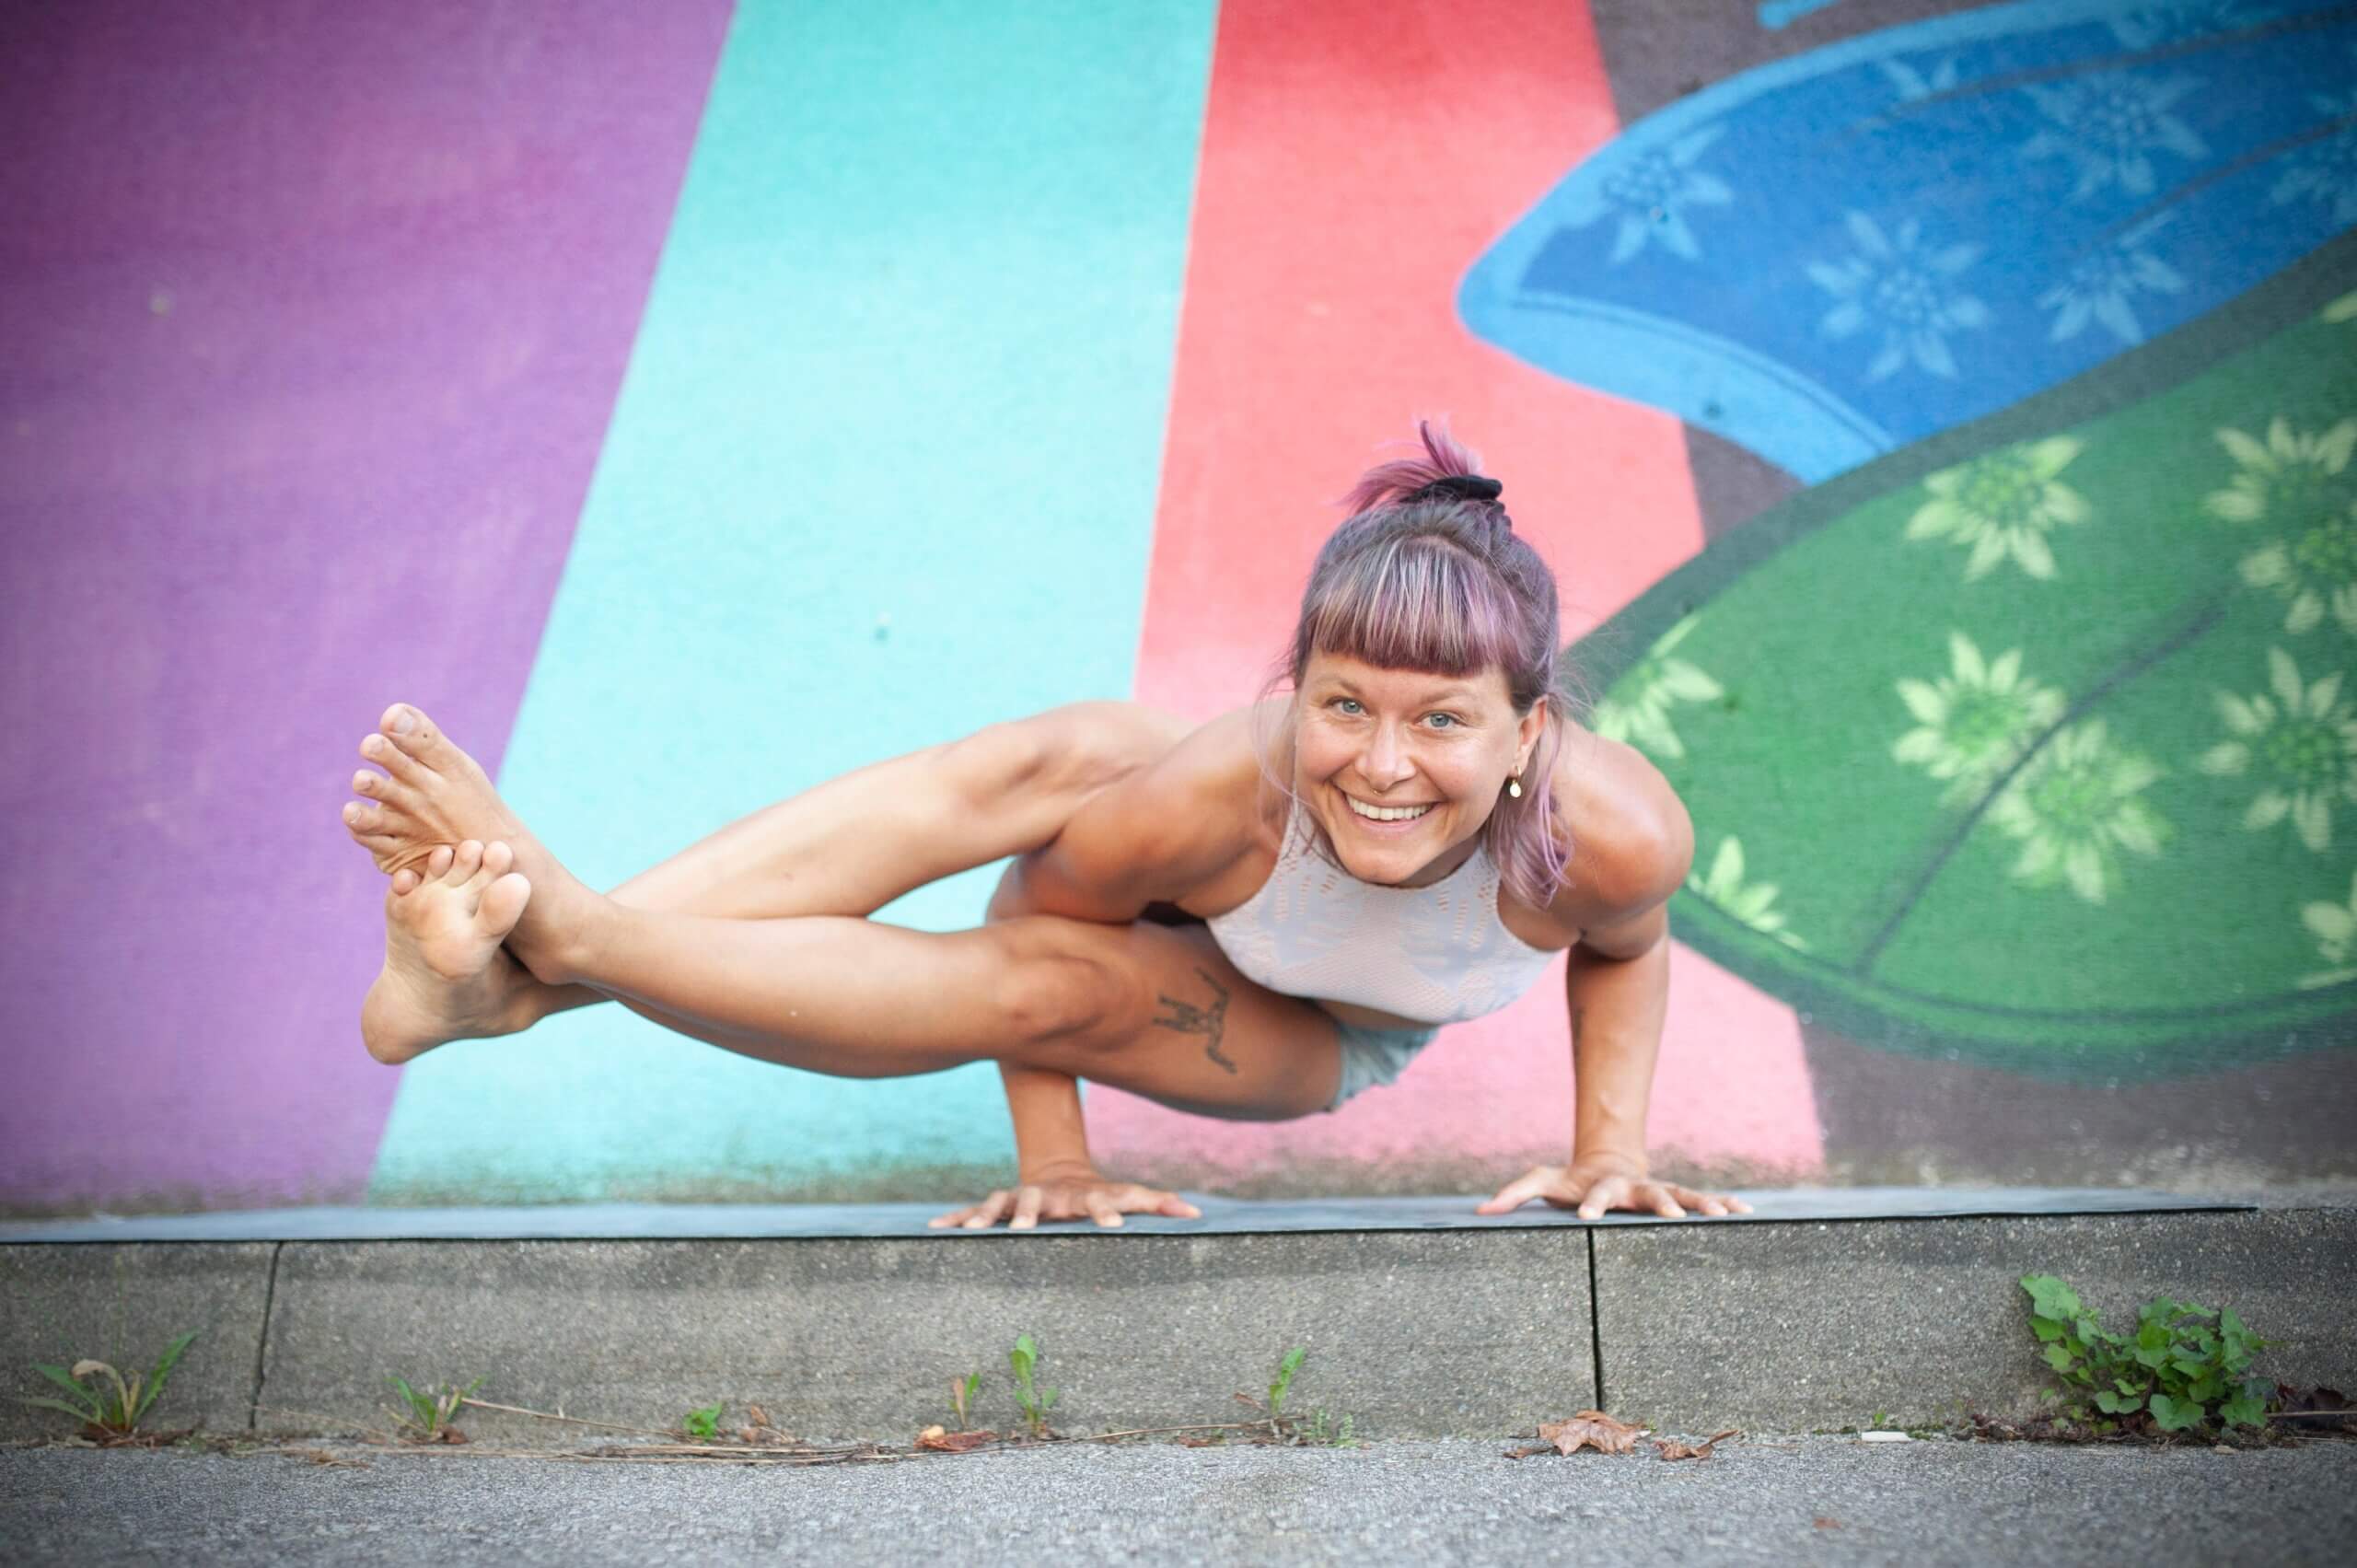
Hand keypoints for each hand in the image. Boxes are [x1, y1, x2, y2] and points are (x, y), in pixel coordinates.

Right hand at [926, 1165, 1202, 1230]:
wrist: (1056, 1173)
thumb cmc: (1098, 1194)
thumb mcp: (1128, 1194)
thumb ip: (1159, 1203)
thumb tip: (1198, 1212)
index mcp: (1082, 1196)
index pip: (1098, 1202)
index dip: (1107, 1212)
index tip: (1116, 1225)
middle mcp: (1048, 1195)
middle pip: (1039, 1201)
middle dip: (1033, 1212)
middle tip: (1030, 1228)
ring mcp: (1018, 1198)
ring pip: (1000, 1203)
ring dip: (988, 1215)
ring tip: (978, 1230)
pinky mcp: (995, 1206)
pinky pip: (970, 1211)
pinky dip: (955, 1218)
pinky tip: (934, 1228)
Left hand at [1475, 1157, 1751, 1219]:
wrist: (1602, 1162)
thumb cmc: (1569, 1181)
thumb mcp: (1541, 1182)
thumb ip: (1514, 1194)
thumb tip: (1479, 1211)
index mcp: (1601, 1186)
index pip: (1593, 1195)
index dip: (1589, 1204)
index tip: (1586, 1217)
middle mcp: (1634, 1186)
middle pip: (1649, 1193)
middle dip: (1661, 1204)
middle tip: (1672, 1217)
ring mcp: (1657, 1190)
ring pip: (1684, 1194)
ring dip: (1703, 1204)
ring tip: (1725, 1214)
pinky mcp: (1675, 1196)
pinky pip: (1703, 1199)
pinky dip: (1723, 1203)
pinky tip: (1746, 1212)